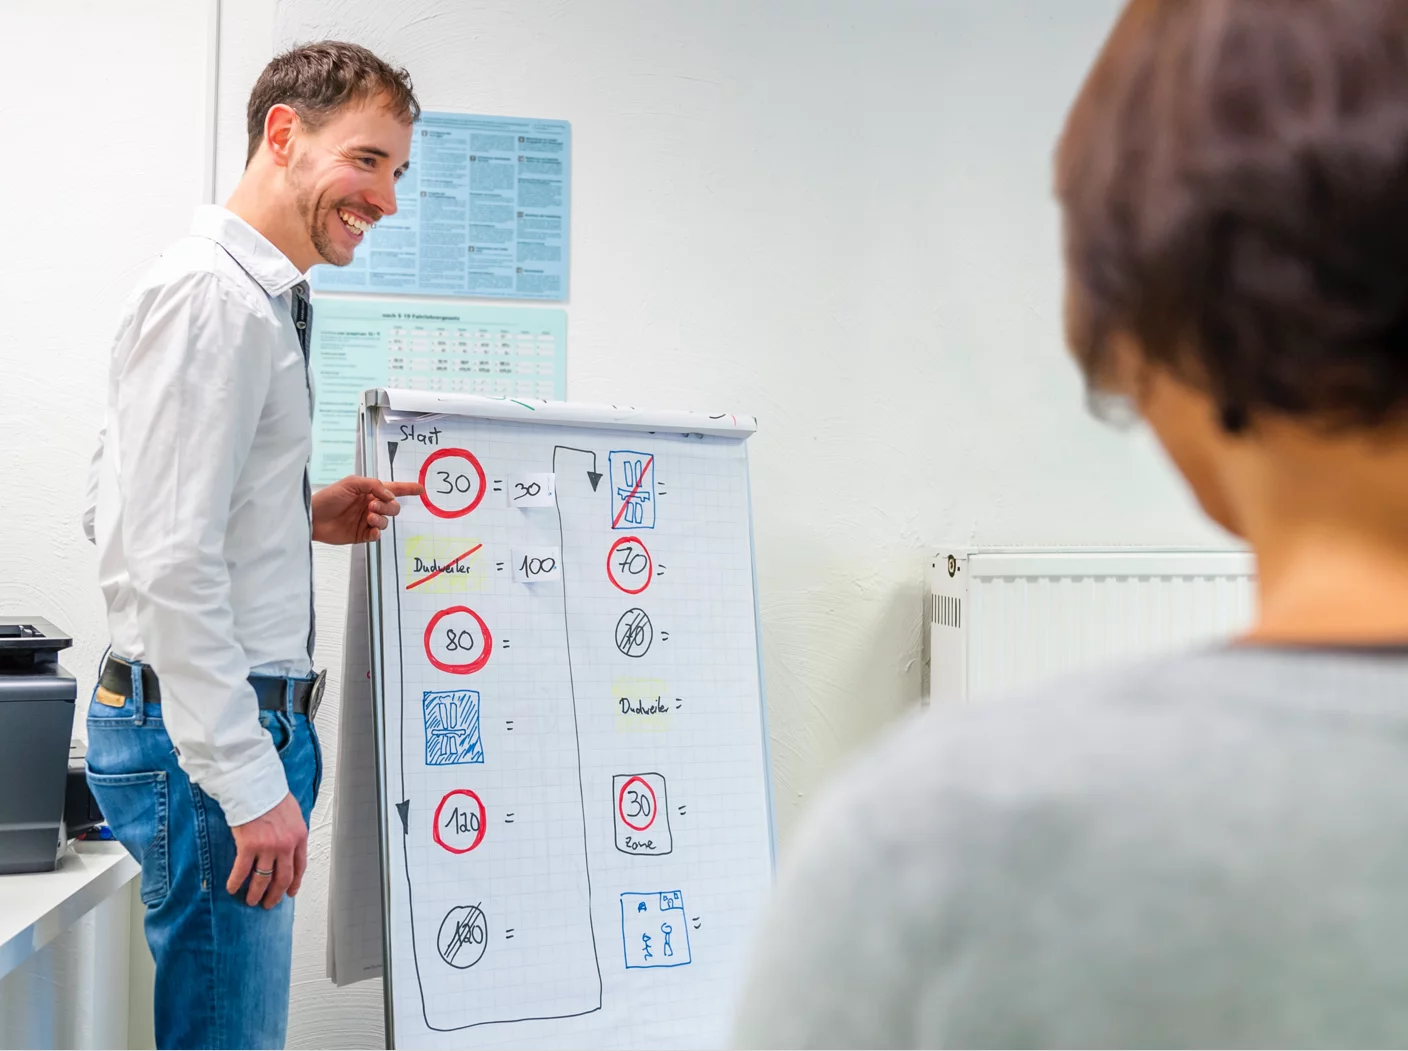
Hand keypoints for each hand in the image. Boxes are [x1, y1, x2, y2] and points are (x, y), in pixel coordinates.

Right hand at [227, 792, 307, 907]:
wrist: (256, 787)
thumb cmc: (272, 795)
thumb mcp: (293, 814)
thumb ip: (292, 831)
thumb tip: (290, 843)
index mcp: (299, 837)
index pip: (300, 867)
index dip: (294, 883)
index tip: (290, 893)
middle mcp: (286, 846)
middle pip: (283, 878)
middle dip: (276, 894)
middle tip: (269, 904)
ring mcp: (268, 847)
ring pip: (263, 879)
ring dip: (256, 893)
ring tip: (250, 901)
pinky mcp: (249, 847)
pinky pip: (242, 871)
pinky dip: (236, 882)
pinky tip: (232, 888)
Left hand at [312, 476, 422, 543]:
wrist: (313, 517)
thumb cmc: (329, 497)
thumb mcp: (351, 483)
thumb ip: (373, 485)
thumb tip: (389, 495)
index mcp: (370, 492)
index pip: (393, 489)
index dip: (408, 489)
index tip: (420, 489)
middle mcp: (370, 506)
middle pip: (393, 507)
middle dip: (387, 506)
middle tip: (372, 506)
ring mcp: (366, 521)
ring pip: (386, 521)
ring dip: (381, 518)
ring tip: (368, 517)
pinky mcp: (361, 535)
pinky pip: (377, 535)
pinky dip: (377, 532)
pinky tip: (370, 530)